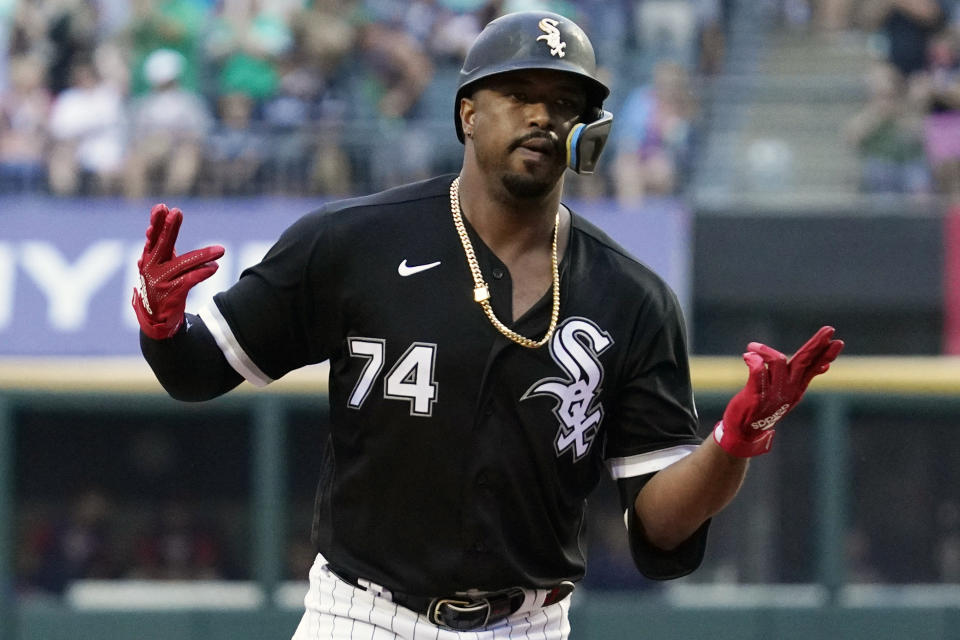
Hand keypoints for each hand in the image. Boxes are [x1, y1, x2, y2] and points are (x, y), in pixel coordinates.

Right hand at [132, 204, 224, 339]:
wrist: (156, 319)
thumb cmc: (161, 286)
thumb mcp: (159, 265)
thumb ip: (161, 246)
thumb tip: (158, 223)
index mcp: (149, 258)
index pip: (153, 237)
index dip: (157, 223)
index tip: (162, 207)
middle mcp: (151, 268)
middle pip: (162, 245)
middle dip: (169, 228)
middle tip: (176, 211)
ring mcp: (160, 282)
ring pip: (183, 264)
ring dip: (203, 256)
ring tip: (221, 250)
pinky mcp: (171, 295)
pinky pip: (189, 281)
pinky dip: (202, 273)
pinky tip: (214, 268)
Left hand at [713, 326, 844, 456]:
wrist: (746, 430)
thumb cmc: (765, 407)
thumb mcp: (789, 393)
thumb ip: (803, 377)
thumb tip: (825, 365)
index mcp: (797, 387)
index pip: (814, 366)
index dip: (826, 354)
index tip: (838, 342)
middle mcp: (789, 389)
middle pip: (804, 361)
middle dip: (816, 345)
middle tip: (828, 330)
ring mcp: (774, 393)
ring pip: (778, 361)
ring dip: (765, 349)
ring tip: (752, 347)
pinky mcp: (756, 395)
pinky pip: (758, 372)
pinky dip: (753, 360)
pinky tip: (748, 356)